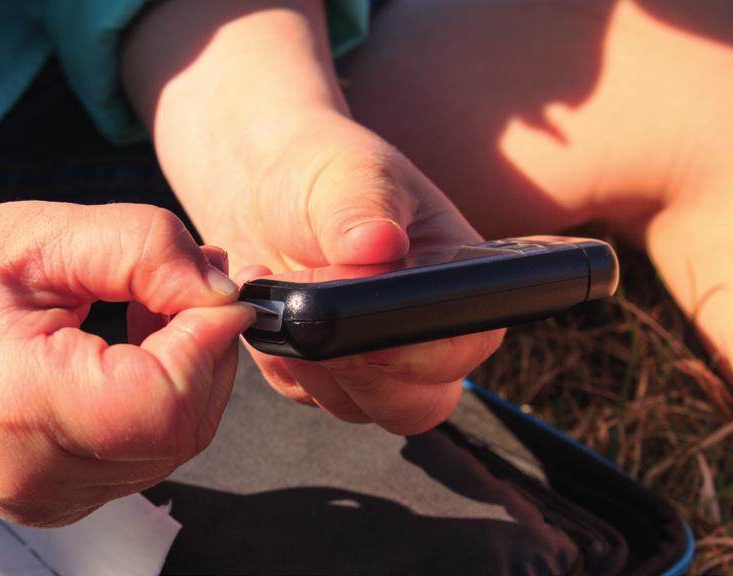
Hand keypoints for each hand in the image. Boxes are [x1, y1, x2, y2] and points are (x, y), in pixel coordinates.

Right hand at [0, 202, 253, 525]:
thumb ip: (145, 250)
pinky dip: (158, 402)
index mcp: (22, 408)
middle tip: (187, 285)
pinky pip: (141, 455)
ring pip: (172, 444)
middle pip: (182, 427)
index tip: (219, 289)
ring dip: (185, 373)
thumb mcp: (41, 235)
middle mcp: (34, 476)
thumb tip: (223, 292)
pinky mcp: (51, 498)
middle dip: (206, 351)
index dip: (211, 340)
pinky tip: (128, 353)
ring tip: (147, 311)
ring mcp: (43, 498)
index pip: (168, 400)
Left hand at [223, 112, 504, 433]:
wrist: (263, 184)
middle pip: (420, 402)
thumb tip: (379, 244)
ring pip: (358, 406)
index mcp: (454, 278)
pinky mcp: (323, 372)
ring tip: (272, 283)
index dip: (424, 355)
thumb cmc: (321, 169)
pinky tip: (263, 302)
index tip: (368, 340)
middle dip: (359, 373)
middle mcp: (422, 330)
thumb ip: (362, 208)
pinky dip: (277, 358)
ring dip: (308, 361)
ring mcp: (373, 360)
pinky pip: (304, 394)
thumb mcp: (347, 173)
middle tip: (303, 312)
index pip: (469, 342)